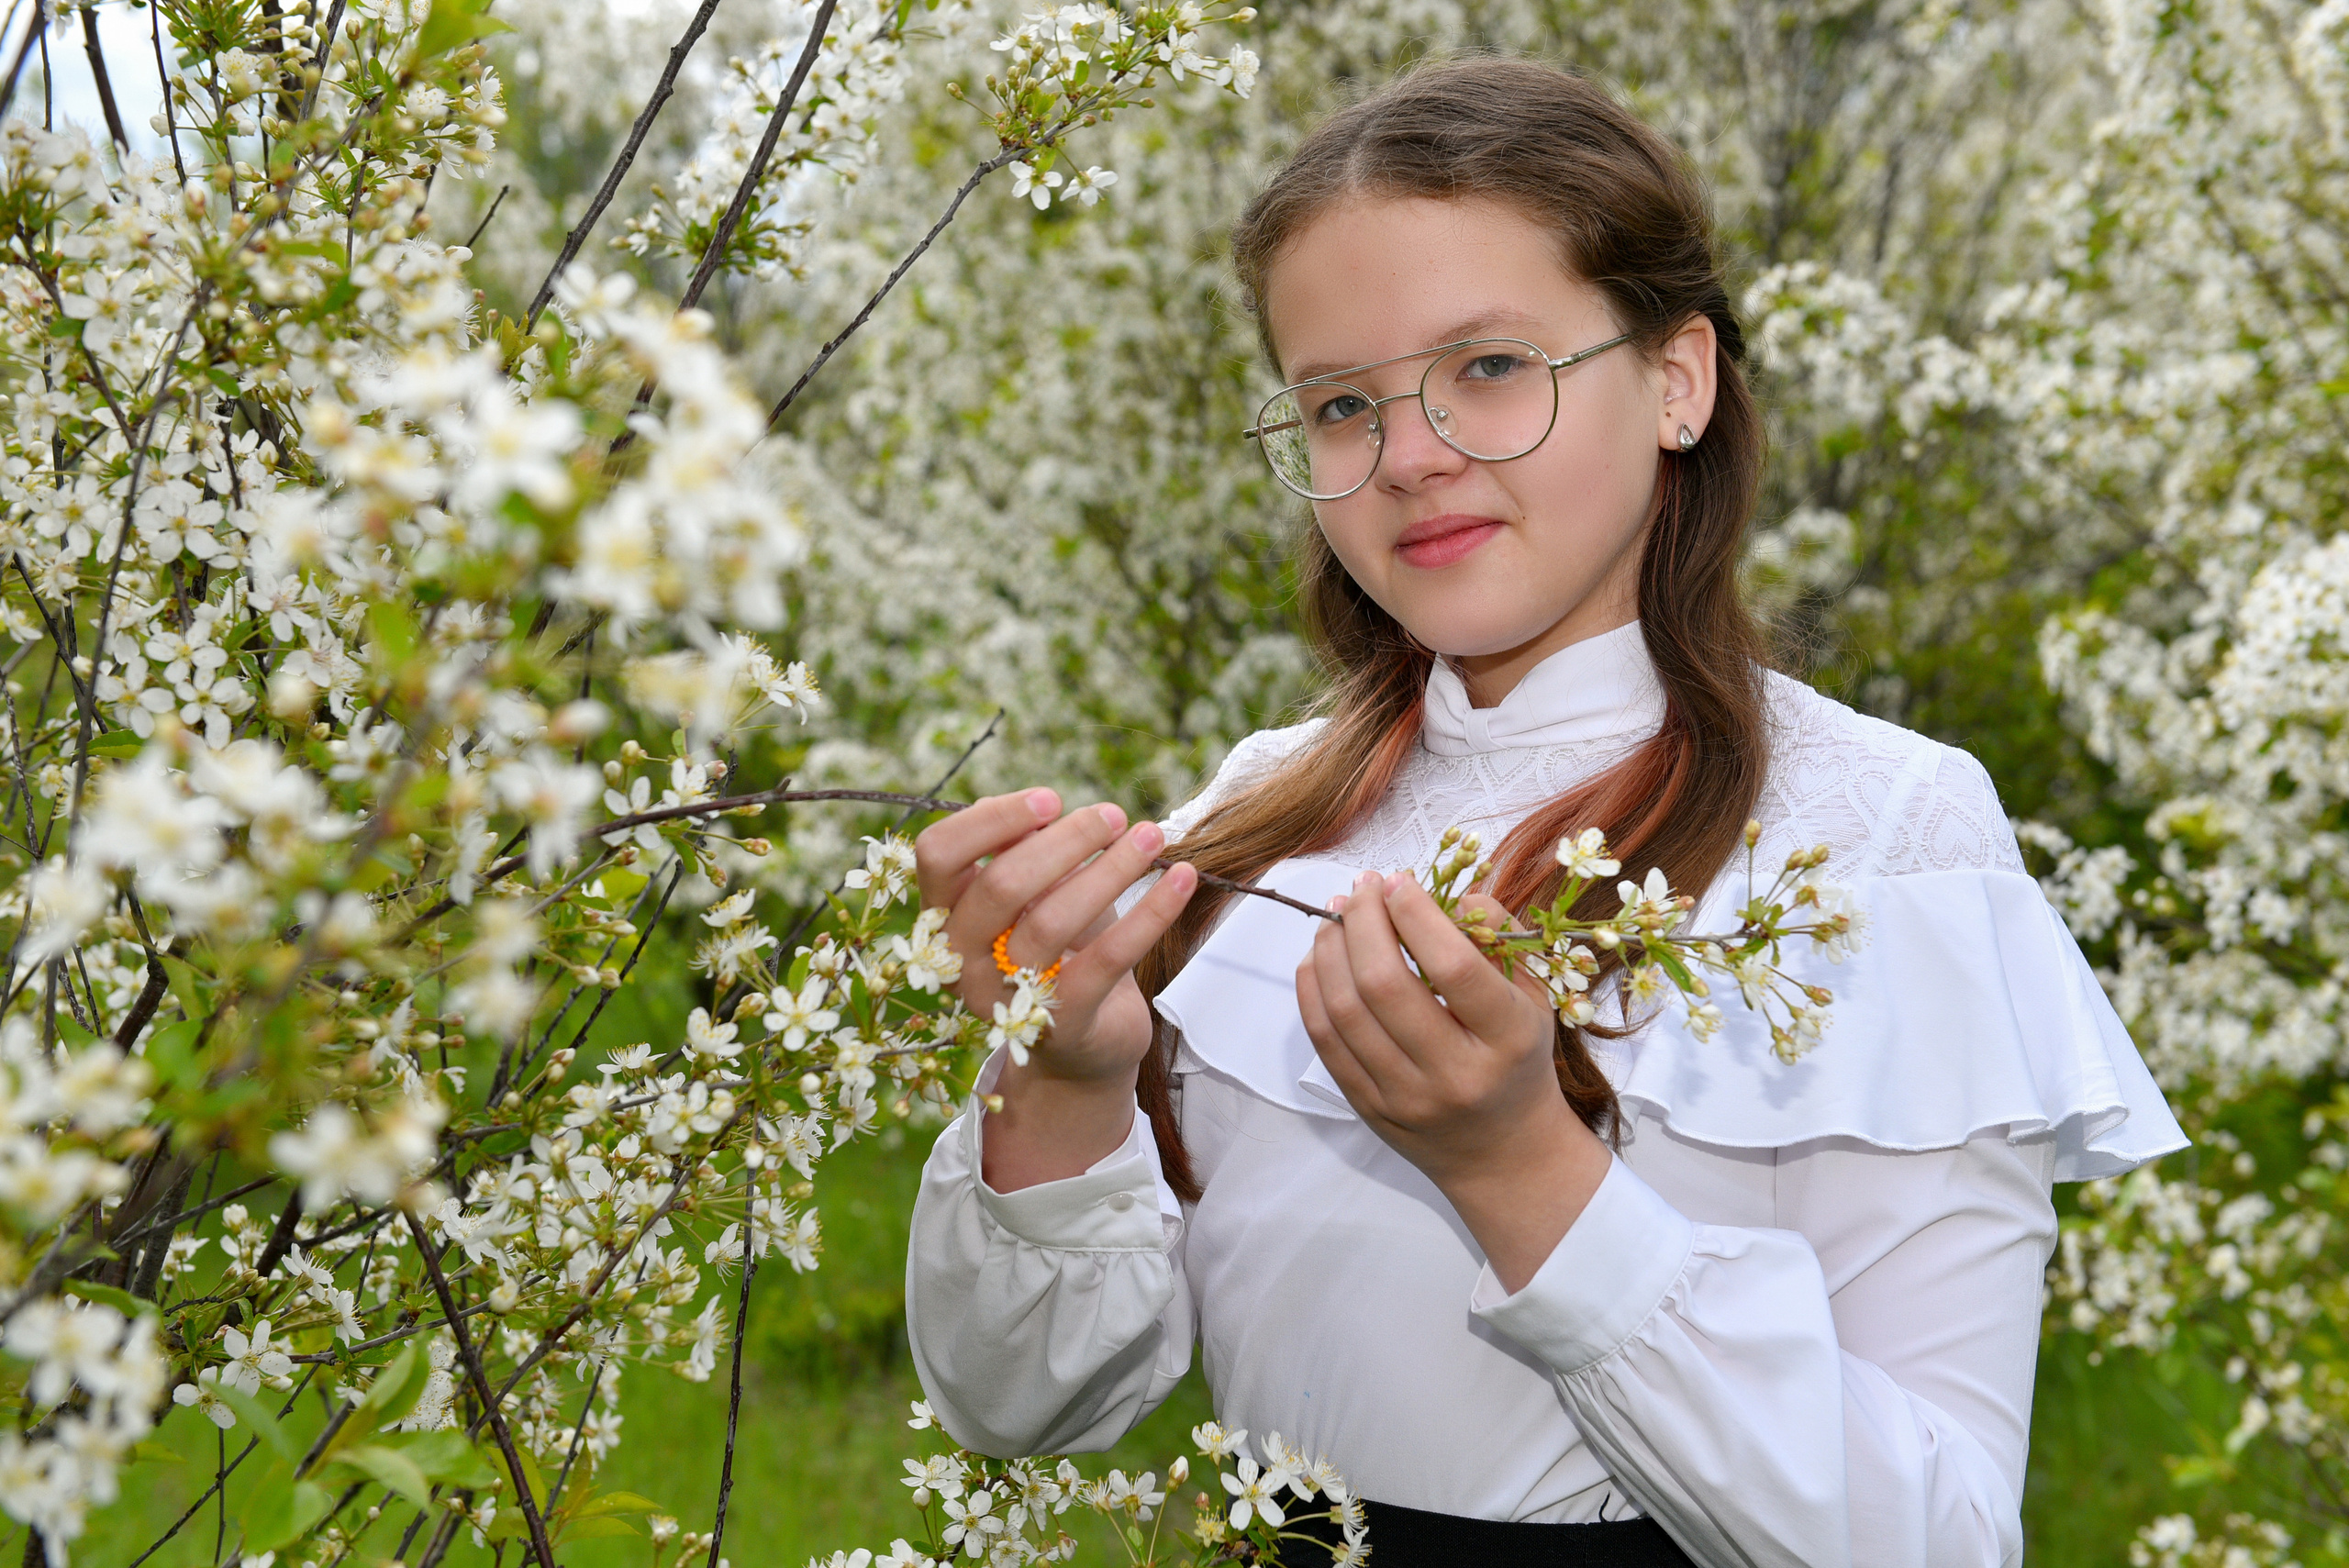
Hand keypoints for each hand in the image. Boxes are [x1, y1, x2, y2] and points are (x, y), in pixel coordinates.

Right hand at [914, 788, 1198, 1188]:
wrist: (1081, 1052)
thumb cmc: (1058, 955)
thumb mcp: (1038, 898)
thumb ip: (1025, 855)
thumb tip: (1037, 808)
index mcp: (944, 918)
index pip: (938, 854)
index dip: (991, 819)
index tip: (1050, 799)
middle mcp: (961, 962)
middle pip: (1000, 884)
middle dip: (1065, 840)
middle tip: (1114, 816)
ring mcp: (1007, 998)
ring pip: (1052, 918)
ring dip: (1110, 869)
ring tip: (1151, 837)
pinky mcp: (1063, 1023)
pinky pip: (1108, 958)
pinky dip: (1152, 912)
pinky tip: (1182, 878)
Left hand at [1295, 870, 1611, 1291]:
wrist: (1506, 1154)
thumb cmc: (1518, 1060)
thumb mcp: (1532, 998)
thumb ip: (1498, 938)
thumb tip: (1452, 892)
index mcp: (1507, 1039)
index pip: (1453, 968)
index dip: (1416, 915)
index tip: (1398, 881)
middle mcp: (1455, 1074)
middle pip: (1385, 985)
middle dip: (1363, 922)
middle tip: (1361, 887)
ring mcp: (1405, 1097)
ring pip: (1346, 1011)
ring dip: (1330, 949)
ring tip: (1335, 912)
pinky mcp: (1368, 1108)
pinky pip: (1325, 1041)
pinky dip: (1313, 988)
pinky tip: (1318, 955)